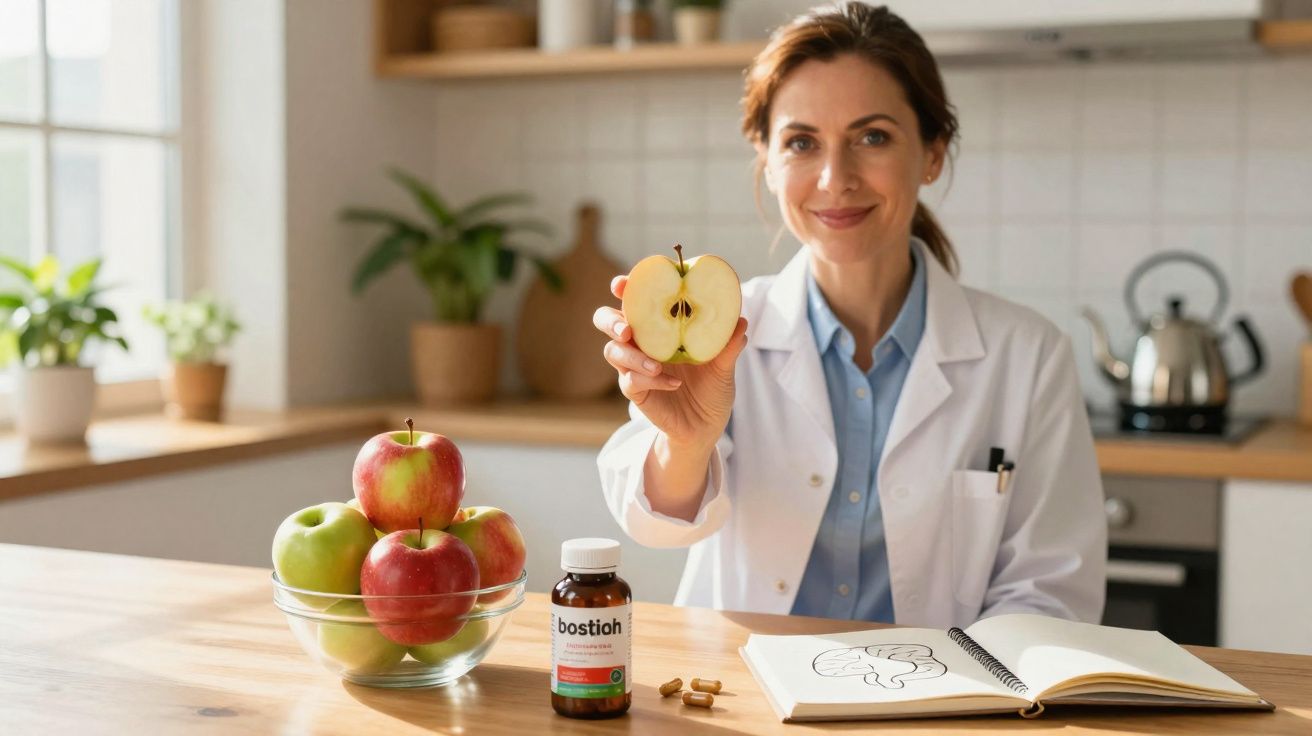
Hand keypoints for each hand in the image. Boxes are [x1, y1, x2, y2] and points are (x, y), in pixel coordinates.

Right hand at [593, 275, 747, 447]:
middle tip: (627, 330)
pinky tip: (674, 383)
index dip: (625, 288)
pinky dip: (651, 380)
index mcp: (659, 325)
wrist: (707, 426)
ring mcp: (635, 365)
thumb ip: (728, 345)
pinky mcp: (636, 390)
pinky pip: (631, 380)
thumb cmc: (712, 388)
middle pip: (606, 320)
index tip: (623, 283)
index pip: (635, 299)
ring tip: (657, 365)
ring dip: (631, 355)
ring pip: (612, 351)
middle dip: (612, 321)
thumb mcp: (724, 365)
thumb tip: (741, 321)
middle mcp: (641, 341)